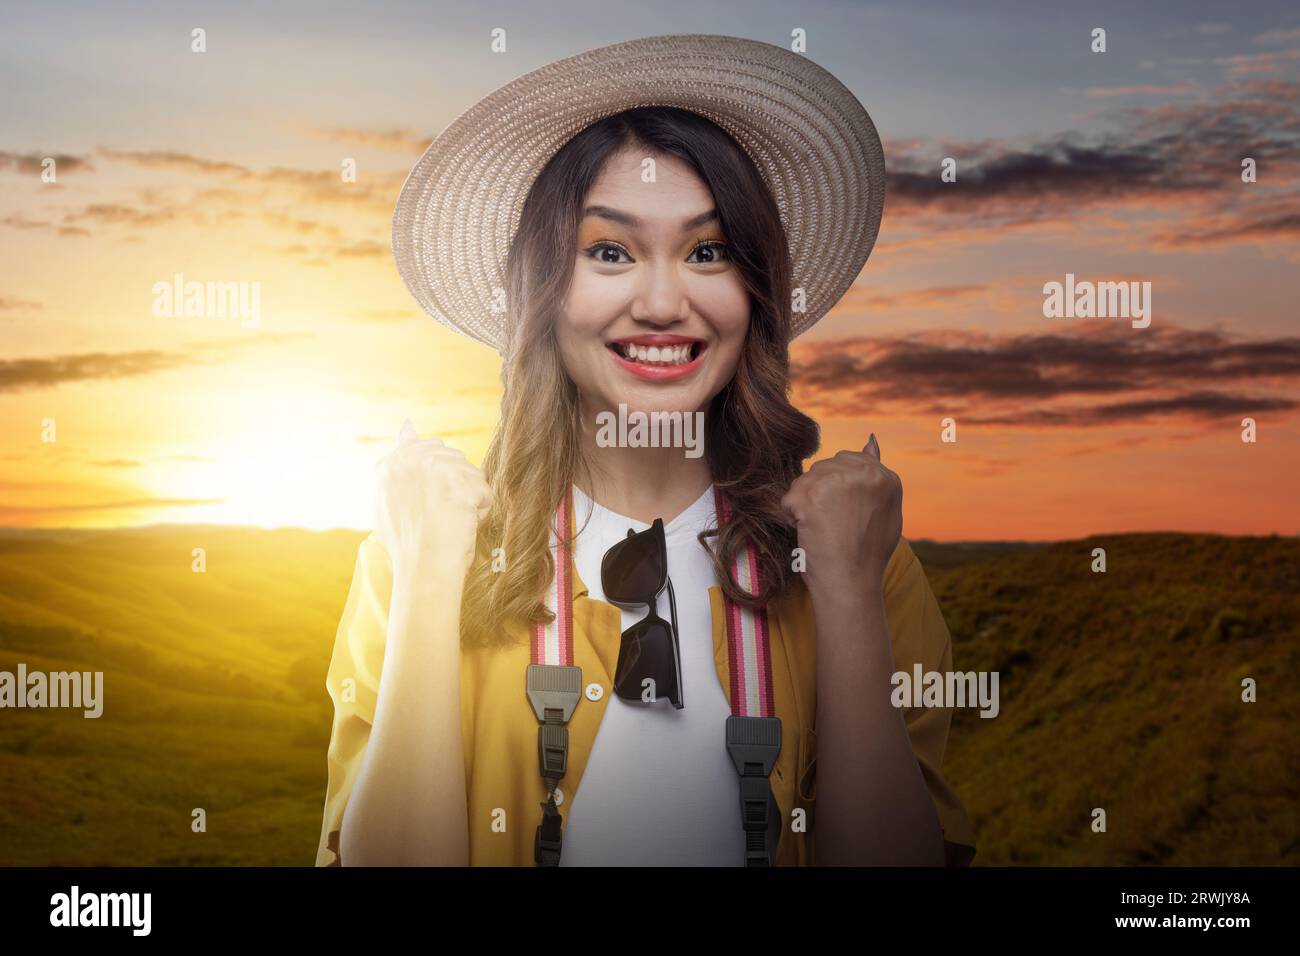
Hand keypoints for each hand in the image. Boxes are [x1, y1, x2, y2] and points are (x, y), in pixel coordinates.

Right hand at [373, 419, 492, 574]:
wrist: (422, 570)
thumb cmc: (409, 543)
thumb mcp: (389, 499)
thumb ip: (397, 464)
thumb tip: (408, 425)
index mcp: (387, 466)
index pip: (425, 446)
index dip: (437, 472)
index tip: (434, 496)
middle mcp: (407, 462)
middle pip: (453, 458)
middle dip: (455, 485)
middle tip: (439, 515)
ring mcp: (433, 471)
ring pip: (472, 474)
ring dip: (469, 499)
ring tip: (450, 522)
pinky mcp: (458, 485)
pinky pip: (484, 492)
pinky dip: (480, 512)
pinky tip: (462, 526)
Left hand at [780, 433, 901, 596]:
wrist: (851, 583)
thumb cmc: (867, 553)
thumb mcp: (885, 509)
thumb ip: (876, 473)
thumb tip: (870, 439)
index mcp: (885, 476)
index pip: (849, 460)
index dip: (839, 486)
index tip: (842, 510)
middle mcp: (863, 473)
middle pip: (824, 467)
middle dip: (821, 492)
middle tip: (833, 523)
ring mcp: (836, 482)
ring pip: (805, 480)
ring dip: (805, 504)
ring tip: (822, 529)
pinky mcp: (810, 496)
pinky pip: (789, 498)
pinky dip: (793, 517)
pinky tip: (809, 533)